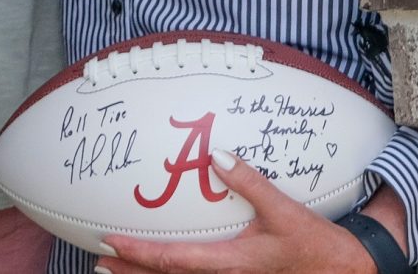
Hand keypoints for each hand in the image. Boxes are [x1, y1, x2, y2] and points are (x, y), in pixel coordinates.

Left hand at [98, 153, 384, 273]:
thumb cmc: (318, 247)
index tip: (109, 242)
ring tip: (115, 268)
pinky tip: (162, 269)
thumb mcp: (287, 213)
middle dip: (132, 271)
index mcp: (233, 264)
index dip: (139, 253)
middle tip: (98, 260)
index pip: (173, 260)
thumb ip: (252, 184)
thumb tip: (219, 156)